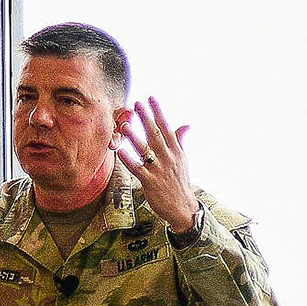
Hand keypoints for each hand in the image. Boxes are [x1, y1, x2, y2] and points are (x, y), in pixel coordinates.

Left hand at [115, 99, 198, 236]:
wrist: (182, 207)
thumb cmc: (180, 182)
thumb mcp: (183, 160)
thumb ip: (180, 141)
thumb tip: (186, 125)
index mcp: (175, 151)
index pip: (166, 127)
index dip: (158, 112)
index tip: (150, 98)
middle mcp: (168, 158)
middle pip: (155, 135)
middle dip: (146, 119)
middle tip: (136, 104)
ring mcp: (159, 170)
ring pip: (145, 150)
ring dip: (135, 137)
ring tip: (125, 124)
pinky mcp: (150, 182)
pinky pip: (137, 169)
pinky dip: (129, 160)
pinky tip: (120, 152)